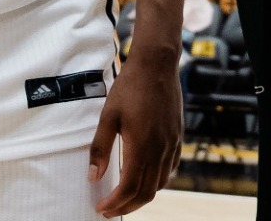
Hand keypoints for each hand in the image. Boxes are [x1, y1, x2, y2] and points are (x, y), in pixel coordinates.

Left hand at [90, 53, 182, 215]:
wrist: (157, 65)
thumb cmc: (130, 87)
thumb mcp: (108, 116)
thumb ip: (100, 148)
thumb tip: (93, 177)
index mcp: (141, 146)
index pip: (129, 187)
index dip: (115, 202)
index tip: (102, 208)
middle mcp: (160, 149)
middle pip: (146, 192)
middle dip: (127, 206)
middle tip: (110, 209)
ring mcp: (172, 144)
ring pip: (160, 183)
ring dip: (142, 196)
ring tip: (125, 199)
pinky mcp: (178, 137)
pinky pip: (171, 169)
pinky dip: (158, 181)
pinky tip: (147, 180)